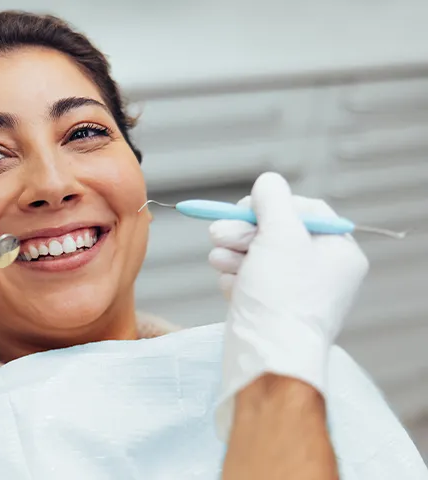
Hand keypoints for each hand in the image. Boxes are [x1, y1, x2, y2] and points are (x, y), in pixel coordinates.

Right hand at [207, 173, 368, 436]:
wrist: (266, 358)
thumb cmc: (282, 298)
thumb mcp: (281, 234)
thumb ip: (274, 200)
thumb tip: (268, 182)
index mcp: (338, 253)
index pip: (306, 210)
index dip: (272, 204)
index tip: (245, 208)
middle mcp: (321, 273)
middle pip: (277, 232)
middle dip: (244, 231)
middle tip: (219, 233)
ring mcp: (294, 294)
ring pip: (257, 256)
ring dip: (232, 252)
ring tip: (218, 259)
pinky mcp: (270, 310)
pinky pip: (249, 281)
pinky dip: (235, 279)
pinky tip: (230, 286)